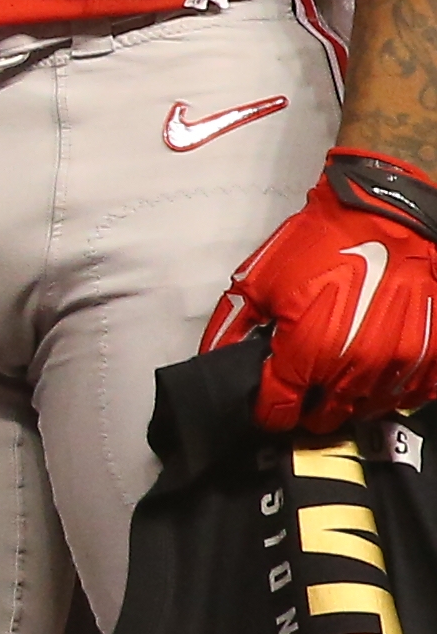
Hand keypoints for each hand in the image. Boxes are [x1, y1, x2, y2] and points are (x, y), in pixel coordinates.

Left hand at [208, 148, 436, 436]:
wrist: (387, 216)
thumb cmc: (320, 244)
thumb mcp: (259, 280)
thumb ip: (234, 326)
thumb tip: (217, 358)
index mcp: (305, 352)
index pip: (279, 410)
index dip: (268, 412)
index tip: (267, 406)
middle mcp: (352, 367)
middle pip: (324, 417)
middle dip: (309, 409)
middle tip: (304, 391)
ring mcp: (396, 364)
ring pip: (367, 409)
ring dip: (349, 401)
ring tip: (337, 381)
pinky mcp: (431, 356)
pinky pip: (411, 395)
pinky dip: (390, 392)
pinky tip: (375, 374)